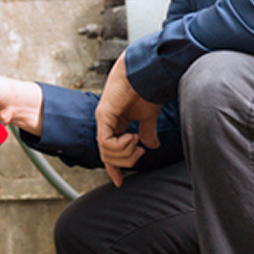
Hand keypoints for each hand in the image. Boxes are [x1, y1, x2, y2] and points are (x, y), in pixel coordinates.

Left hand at [95, 54, 160, 186]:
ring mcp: (103, 120)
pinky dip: (120, 145)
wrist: (145, 71)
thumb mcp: (147, 116)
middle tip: (140, 151)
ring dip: (125, 153)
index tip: (119, 182)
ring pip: (106, 152)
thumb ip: (147, 131)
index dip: (114, 168)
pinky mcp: (103, 116)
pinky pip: (106, 142)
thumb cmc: (145, 88)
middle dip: (124, 161)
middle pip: (107, 156)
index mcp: (114, 123)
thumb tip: (151, 145)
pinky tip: (132, 136)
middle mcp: (105, 123)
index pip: (108, 151)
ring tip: (137, 141)